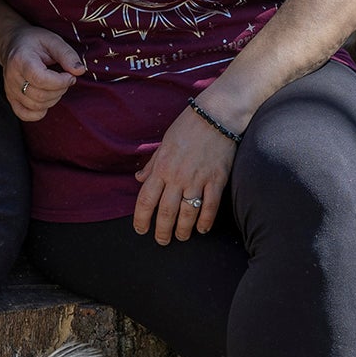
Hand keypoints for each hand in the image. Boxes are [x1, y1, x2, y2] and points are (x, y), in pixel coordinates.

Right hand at [0, 25, 85, 122]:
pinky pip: (25, 114)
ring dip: (54, 99)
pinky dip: (40, 112)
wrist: (13, 44)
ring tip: (57, 86)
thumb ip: (67, 54)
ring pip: (36, 106)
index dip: (61, 81)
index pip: (41, 79)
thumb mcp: (52, 40)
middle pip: (40, 95)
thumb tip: (79, 71)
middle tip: (66, 79)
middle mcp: (12, 77)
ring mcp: (10, 90)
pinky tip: (47, 99)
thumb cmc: (34, 41)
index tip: (70, 75)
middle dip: (60, 90)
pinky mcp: (11, 98)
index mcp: (21, 60)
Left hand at [132, 102, 239, 244]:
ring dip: (183, 230)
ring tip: (181, 237)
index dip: (141, 219)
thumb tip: (139, 178)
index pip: (146, 200)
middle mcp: (177, 177)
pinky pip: (210, 206)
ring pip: (188, 213)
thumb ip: (152, 164)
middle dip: (162, 231)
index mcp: (161, 168)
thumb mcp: (163, 143)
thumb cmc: (187, 126)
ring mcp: (198, 180)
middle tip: (162, 241)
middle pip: (166, 212)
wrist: (216, 115)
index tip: (140, 229)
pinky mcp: (217, 180)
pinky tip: (202, 229)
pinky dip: (206, 221)